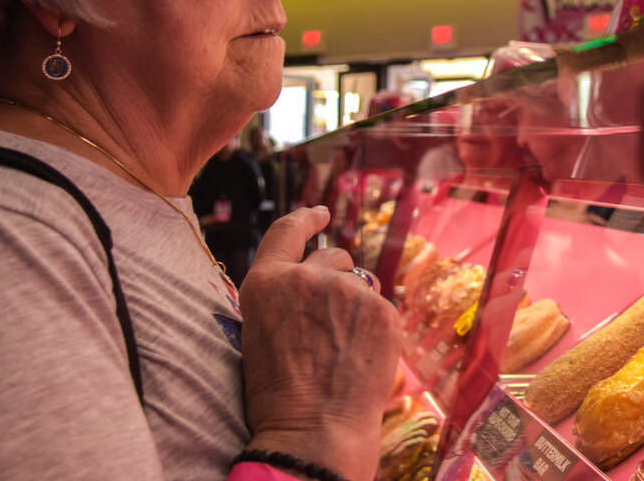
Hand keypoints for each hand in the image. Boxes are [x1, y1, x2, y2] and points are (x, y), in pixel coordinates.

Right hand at [239, 206, 400, 480]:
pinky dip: (376, 327)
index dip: (306, 218)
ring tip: (345, 347)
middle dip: (337, 274)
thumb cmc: (279, 395)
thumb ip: (285, 295)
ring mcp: (347, 290)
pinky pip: (382, 309)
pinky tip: (363, 357)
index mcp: (267, 281)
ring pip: (361, 284)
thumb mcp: (261, 331)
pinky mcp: (381, 309)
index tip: (321, 213)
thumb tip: (319, 277)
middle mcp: (307, 276)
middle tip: (335, 314)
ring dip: (357, 303)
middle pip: (333, 256)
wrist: (315, 431)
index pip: (286, 231)